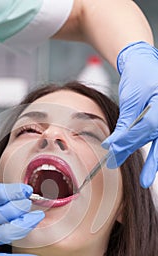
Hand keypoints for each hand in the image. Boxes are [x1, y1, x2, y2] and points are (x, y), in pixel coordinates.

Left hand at [102, 41, 157, 187]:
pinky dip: (145, 148)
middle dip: (147, 159)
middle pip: (154, 138)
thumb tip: (112, 146)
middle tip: (142, 182)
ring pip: (156, 142)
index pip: (147, 128)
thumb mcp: (131, 99)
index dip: (129, 139)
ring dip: (148, 159)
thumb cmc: (138, 76)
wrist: (144, 63)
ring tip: (144, 179)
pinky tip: (144, 164)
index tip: (112, 149)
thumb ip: (125, 124)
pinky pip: (154, 137)